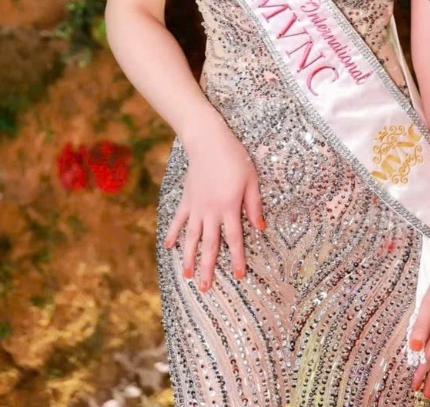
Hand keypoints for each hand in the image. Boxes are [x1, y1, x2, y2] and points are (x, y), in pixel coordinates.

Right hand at [163, 113, 265, 289]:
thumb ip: (254, 204)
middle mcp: (210, 211)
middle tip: (207, 289)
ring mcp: (196, 207)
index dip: (237, 259)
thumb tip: (260, 228)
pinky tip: (168, 248)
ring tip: (188, 277)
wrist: (207, 140)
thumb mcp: (251, 179)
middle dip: (209, 268)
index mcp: (229, 207)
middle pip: (210, 245)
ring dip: (189, 258)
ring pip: (192, 238)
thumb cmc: (233, 157)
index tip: (239, 276)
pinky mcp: (186, 199)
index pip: (234, 240)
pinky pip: (178, 221)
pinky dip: (172, 234)